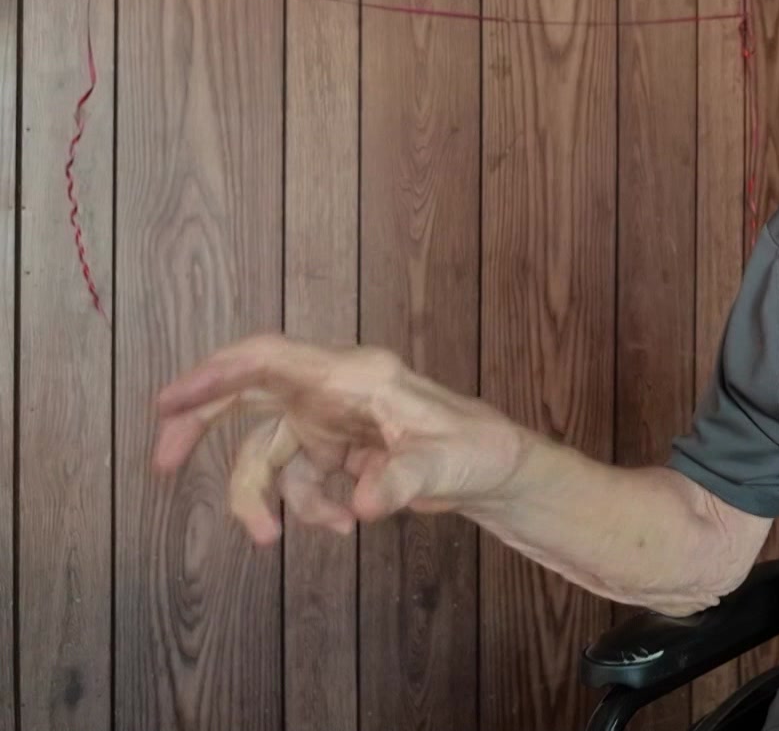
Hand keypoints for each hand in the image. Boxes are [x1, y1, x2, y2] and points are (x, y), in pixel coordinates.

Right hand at [151, 333, 529, 544]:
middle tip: (161, 464)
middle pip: (247, 395)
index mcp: (356, 375)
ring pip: (267, 454)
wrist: (497, 470)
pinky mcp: (334, 448)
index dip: (215, 373)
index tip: (168, 401)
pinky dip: (308, 507)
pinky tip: (345, 523)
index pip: (270, 359)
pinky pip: (297, 480)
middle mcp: (334, 390)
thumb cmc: (481, 451)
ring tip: (275, 539)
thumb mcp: (450, 465)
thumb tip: (363, 503)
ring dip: (265, 499)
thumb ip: (406, 480)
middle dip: (201, 424)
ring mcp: (330, 419)